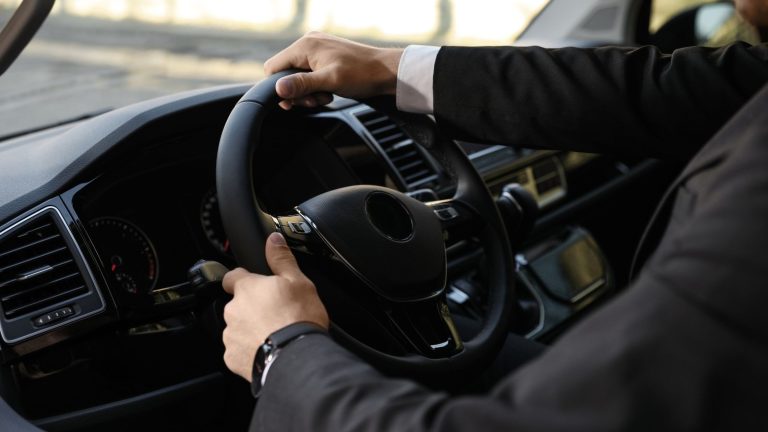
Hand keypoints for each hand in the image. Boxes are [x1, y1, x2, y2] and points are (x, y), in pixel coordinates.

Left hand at [221, 232, 328, 381]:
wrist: (297, 357)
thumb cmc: (299, 318)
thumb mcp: (298, 281)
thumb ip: (281, 259)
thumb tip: (273, 239)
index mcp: (247, 289)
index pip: (232, 277)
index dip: (243, 279)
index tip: (255, 285)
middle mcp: (233, 310)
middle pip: (238, 305)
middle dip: (252, 308)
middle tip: (275, 313)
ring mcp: (231, 335)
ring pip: (238, 328)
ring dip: (251, 329)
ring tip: (274, 334)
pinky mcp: (233, 358)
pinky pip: (239, 351)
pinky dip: (250, 350)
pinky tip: (269, 349)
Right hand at [264, 32, 402, 109]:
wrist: (386, 72)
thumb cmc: (362, 74)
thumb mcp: (330, 81)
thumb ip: (302, 84)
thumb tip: (278, 89)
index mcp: (305, 46)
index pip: (274, 67)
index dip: (280, 87)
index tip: (294, 101)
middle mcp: (308, 44)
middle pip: (286, 74)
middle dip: (298, 92)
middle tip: (316, 99)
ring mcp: (317, 50)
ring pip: (299, 77)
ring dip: (309, 92)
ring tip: (326, 95)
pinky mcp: (325, 58)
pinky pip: (310, 75)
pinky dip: (317, 87)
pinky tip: (330, 91)